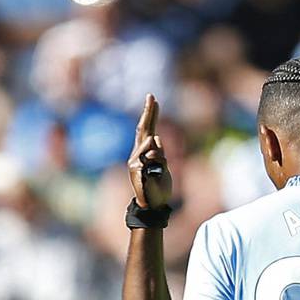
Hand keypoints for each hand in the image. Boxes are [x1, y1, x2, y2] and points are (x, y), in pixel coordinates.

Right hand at [128, 94, 173, 209]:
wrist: (153, 204)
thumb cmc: (159, 186)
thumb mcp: (164, 165)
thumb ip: (160, 152)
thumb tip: (155, 138)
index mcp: (145, 152)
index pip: (148, 129)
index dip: (151, 114)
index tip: (153, 99)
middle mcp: (137, 153)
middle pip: (143, 128)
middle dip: (148, 112)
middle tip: (151, 96)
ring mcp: (135, 159)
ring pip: (151, 143)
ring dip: (160, 154)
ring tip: (159, 168)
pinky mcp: (135, 166)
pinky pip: (150, 155)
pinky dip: (157, 161)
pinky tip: (154, 172)